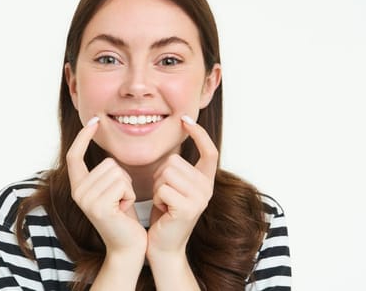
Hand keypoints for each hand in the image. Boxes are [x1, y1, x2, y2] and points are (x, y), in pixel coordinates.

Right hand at [67, 117, 146, 255]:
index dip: (83, 137)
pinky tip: (124, 211)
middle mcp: (78, 192)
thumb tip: (111, 153)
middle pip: (108, 163)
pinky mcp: (99, 207)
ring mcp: (86, 200)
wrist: (128, 246)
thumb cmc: (124, 217)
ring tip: (122, 206)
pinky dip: (130, 195)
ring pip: (117, 172)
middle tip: (120, 201)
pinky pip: (122, 184)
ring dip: (128, 188)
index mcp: (78, 187)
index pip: (75, 155)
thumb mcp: (113, 190)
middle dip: (123, 179)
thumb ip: (107, 173)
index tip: (94, 121)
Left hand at [147, 115, 217, 256]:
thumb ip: (176, 169)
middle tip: (164, 196)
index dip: (199, 134)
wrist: (164, 246)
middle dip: (160, 176)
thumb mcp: (172, 186)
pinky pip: (162, 188)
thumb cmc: (165, 215)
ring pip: (166, 173)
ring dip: (157, 187)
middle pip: (175, 161)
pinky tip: (163, 211)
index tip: (185, 119)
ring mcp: (201, 198)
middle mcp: (208, 188)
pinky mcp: (189, 208)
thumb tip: (170, 145)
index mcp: (206, 181)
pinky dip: (156, 198)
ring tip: (164, 203)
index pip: (210, 151)